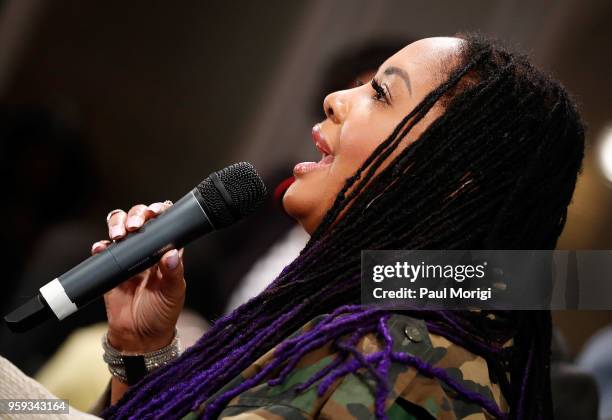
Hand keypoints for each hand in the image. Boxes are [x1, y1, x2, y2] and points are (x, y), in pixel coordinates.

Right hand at [92, 202, 185, 352]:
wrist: (139, 338)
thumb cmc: (162, 314)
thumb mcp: (173, 294)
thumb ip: (173, 273)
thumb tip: (171, 254)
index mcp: (167, 252)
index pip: (164, 223)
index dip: (159, 212)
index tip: (155, 212)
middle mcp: (148, 250)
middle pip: (139, 219)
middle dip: (136, 215)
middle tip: (135, 226)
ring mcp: (128, 257)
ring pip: (120, 228)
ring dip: (117, 223)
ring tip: (119, 235)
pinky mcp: (110, 268)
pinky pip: (103, 251)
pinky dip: (100, 246)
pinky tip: (101, 248)